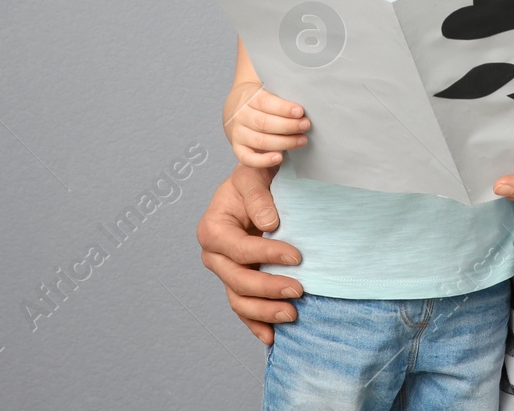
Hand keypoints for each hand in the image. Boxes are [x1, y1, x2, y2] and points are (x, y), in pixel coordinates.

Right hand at [196, 162, 303, 344]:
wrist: (256, 186)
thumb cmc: (254, 177)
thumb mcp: (253, 176)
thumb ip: (258, 196)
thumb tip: (269, 224)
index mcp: (213, 228)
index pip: (240, 249)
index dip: (268, 255)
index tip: (297, 257)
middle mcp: (214, 254)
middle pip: (237, 280)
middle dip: (268, 289)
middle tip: (300, 290)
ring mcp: (224, 272)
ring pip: (239, 300)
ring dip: (264, 312)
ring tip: (293, 314)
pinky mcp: (237, 282)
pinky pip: (243, 308)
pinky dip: (256, 324)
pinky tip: (272, 337)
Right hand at [223, 81, 309, 168]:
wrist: (237, 107)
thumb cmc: (262, 101)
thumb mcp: (268, 91)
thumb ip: (282, 97)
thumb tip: (303, 108)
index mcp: (249, 97)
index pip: (265, 102)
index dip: (284, 108)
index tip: (300, 112)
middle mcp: (241, 115)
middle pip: (264, 123)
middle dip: (288, 126)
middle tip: (306, 125)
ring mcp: (238, 133)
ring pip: (260, 141)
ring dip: (284, 142)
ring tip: (302, 140)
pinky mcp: (238, 148)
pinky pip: (248, 158)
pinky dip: (264, 161)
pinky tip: (280, 158)